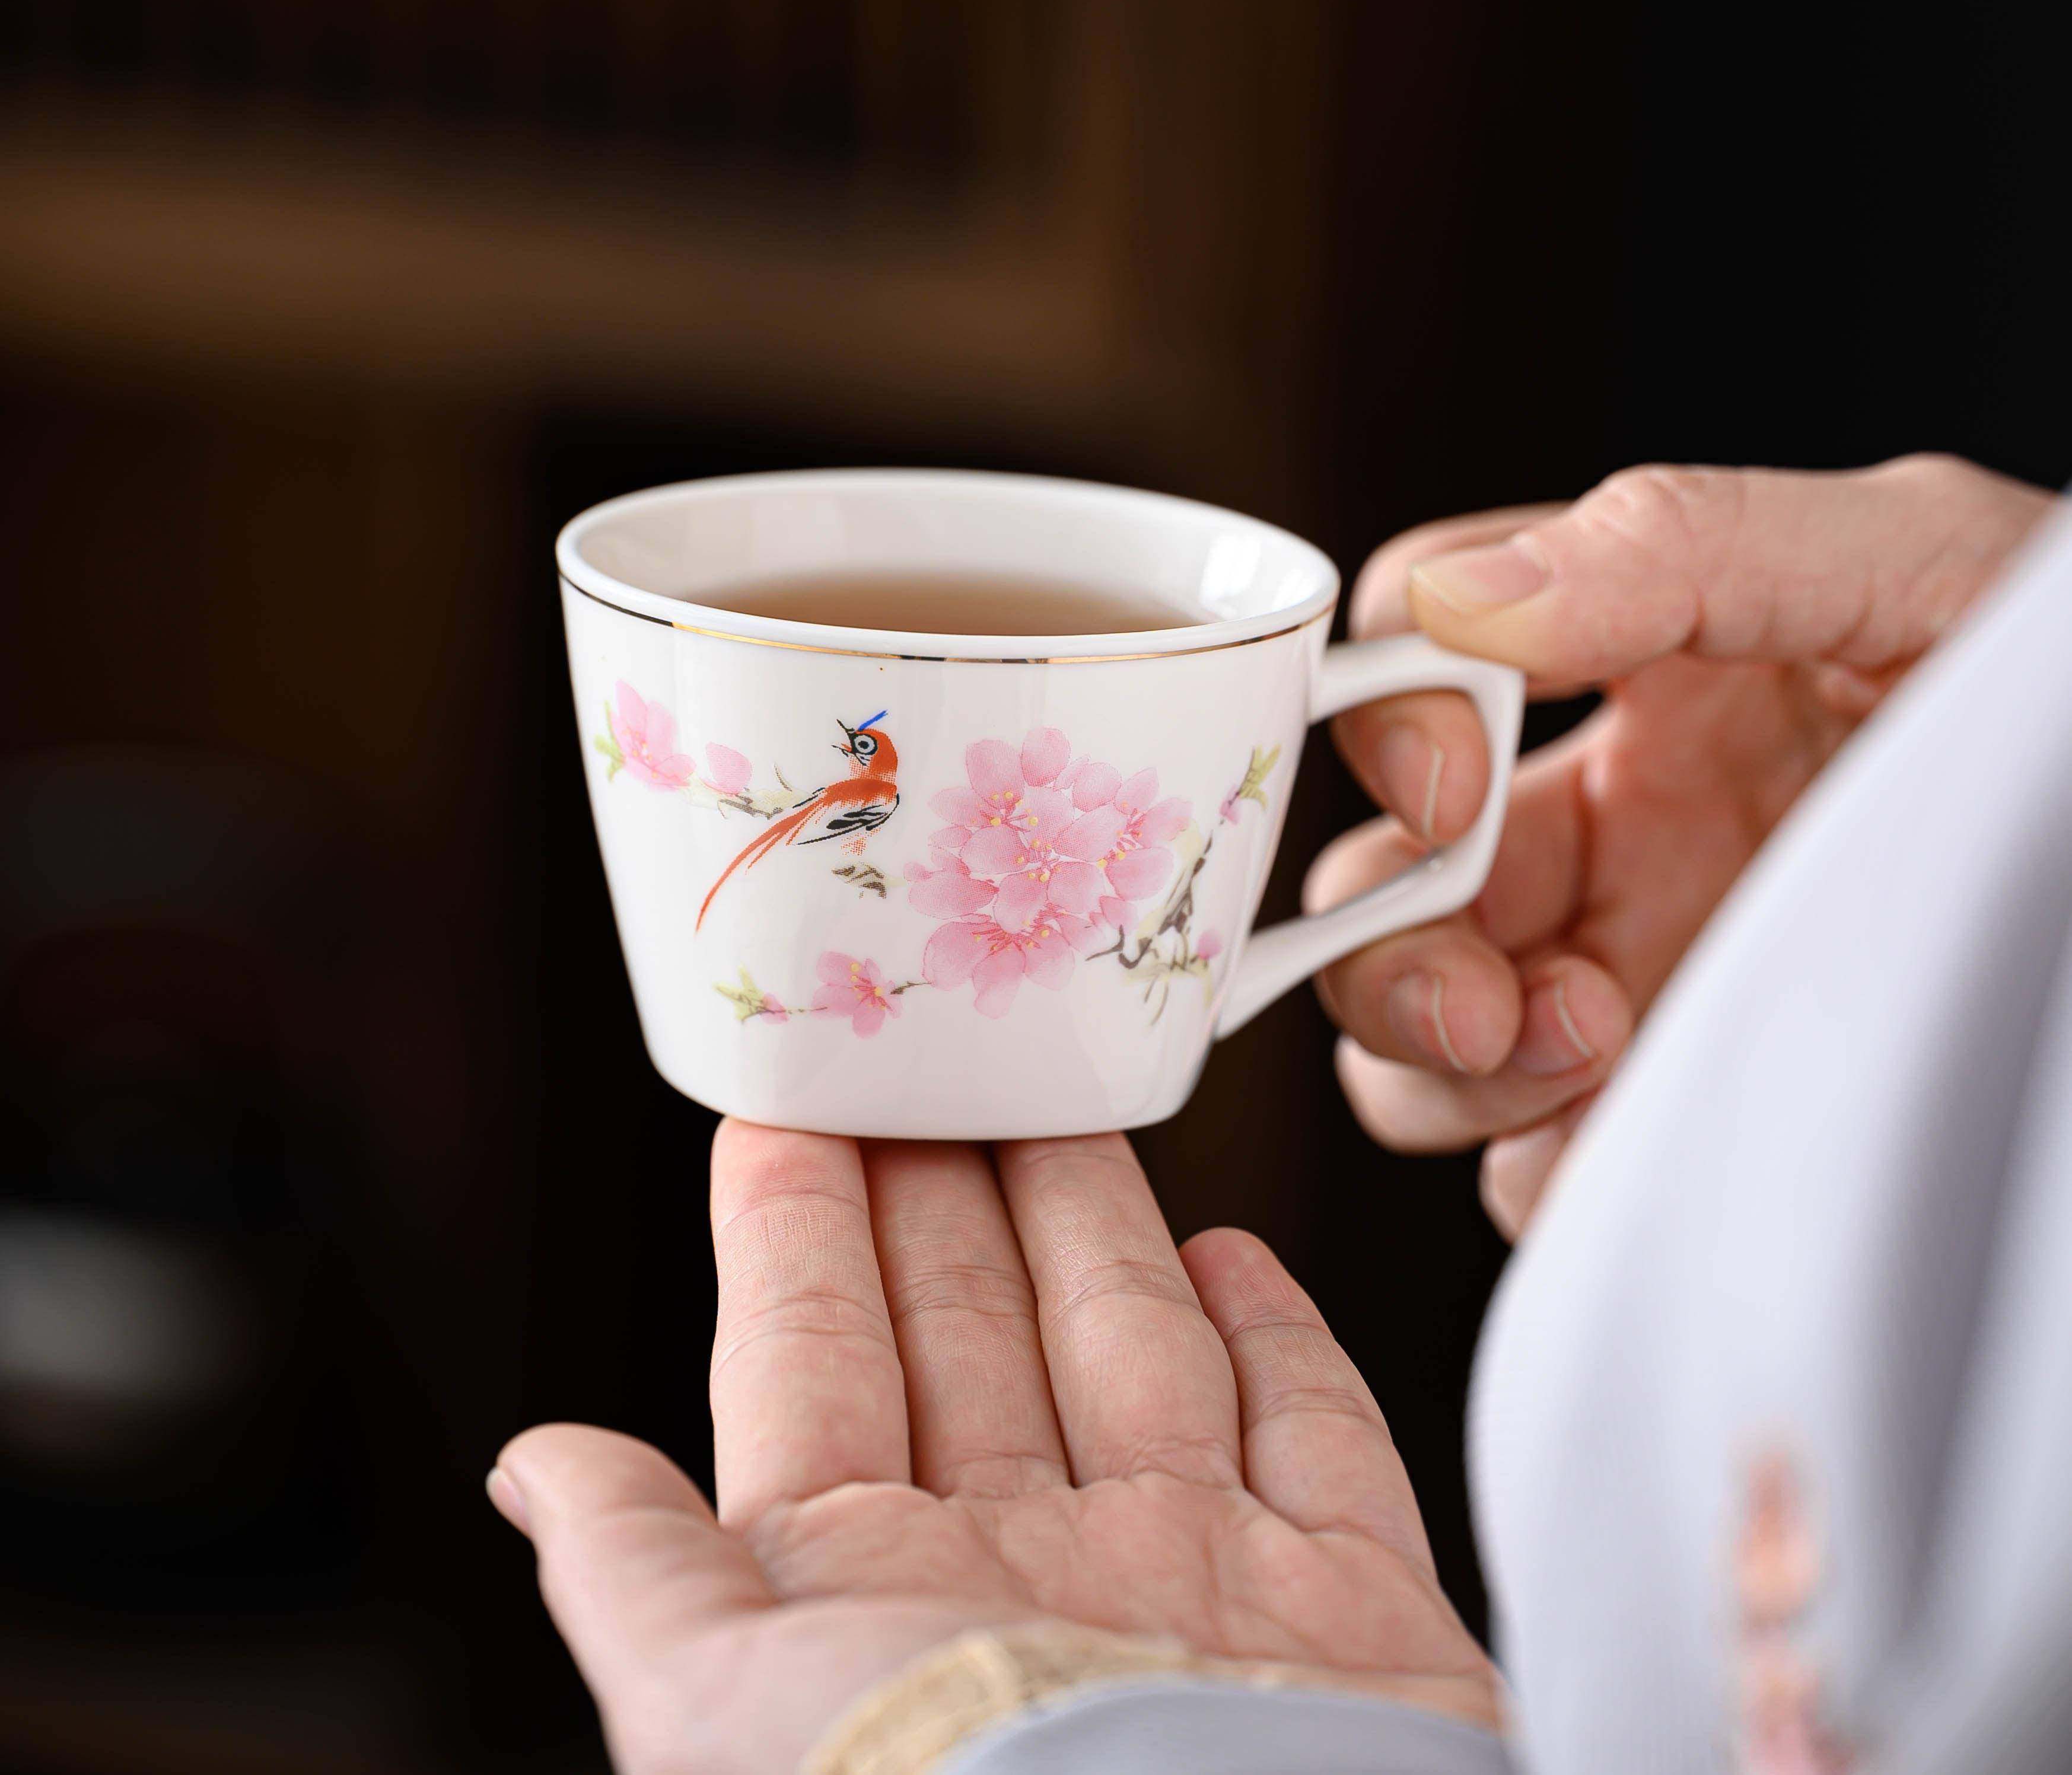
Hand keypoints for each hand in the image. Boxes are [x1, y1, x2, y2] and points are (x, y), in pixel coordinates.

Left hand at [491, 1121, 1496, 1773]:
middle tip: (944, 1049)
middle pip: (985, 1329)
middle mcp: (1035, 1579)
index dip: (802, 1223)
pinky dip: (1285, 1344)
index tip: (793, 1100)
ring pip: (1139, 1352)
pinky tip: (1234, 1258)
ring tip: (1067, 1103)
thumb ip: (640, 1573)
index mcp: (878, 1595)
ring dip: (1100, 1225)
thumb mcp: (717, 1707)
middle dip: (953, 1188)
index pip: (823, 1354)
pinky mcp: (1355, 1616)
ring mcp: (1200, 1588)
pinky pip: (1319, 1440)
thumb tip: (536, 1469)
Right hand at [1310, 456, 2053, 1237]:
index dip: (1384, 723)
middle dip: (1387, 952)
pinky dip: (1546, 1169)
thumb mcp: (1912, 559)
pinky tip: (1648, 1131)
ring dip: (1450, 1069)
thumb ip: (1683, 548)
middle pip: (1375, 894)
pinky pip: (1535, 1171)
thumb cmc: (2066, 681)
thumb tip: (1454, 600)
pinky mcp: (1699, 1108)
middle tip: (1484, 998)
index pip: (1411, 666)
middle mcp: (1618, 835)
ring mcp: (1651, 978)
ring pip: (1418, 1048)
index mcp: (1643, 686)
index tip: (1458, 781)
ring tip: (1594, 1047)